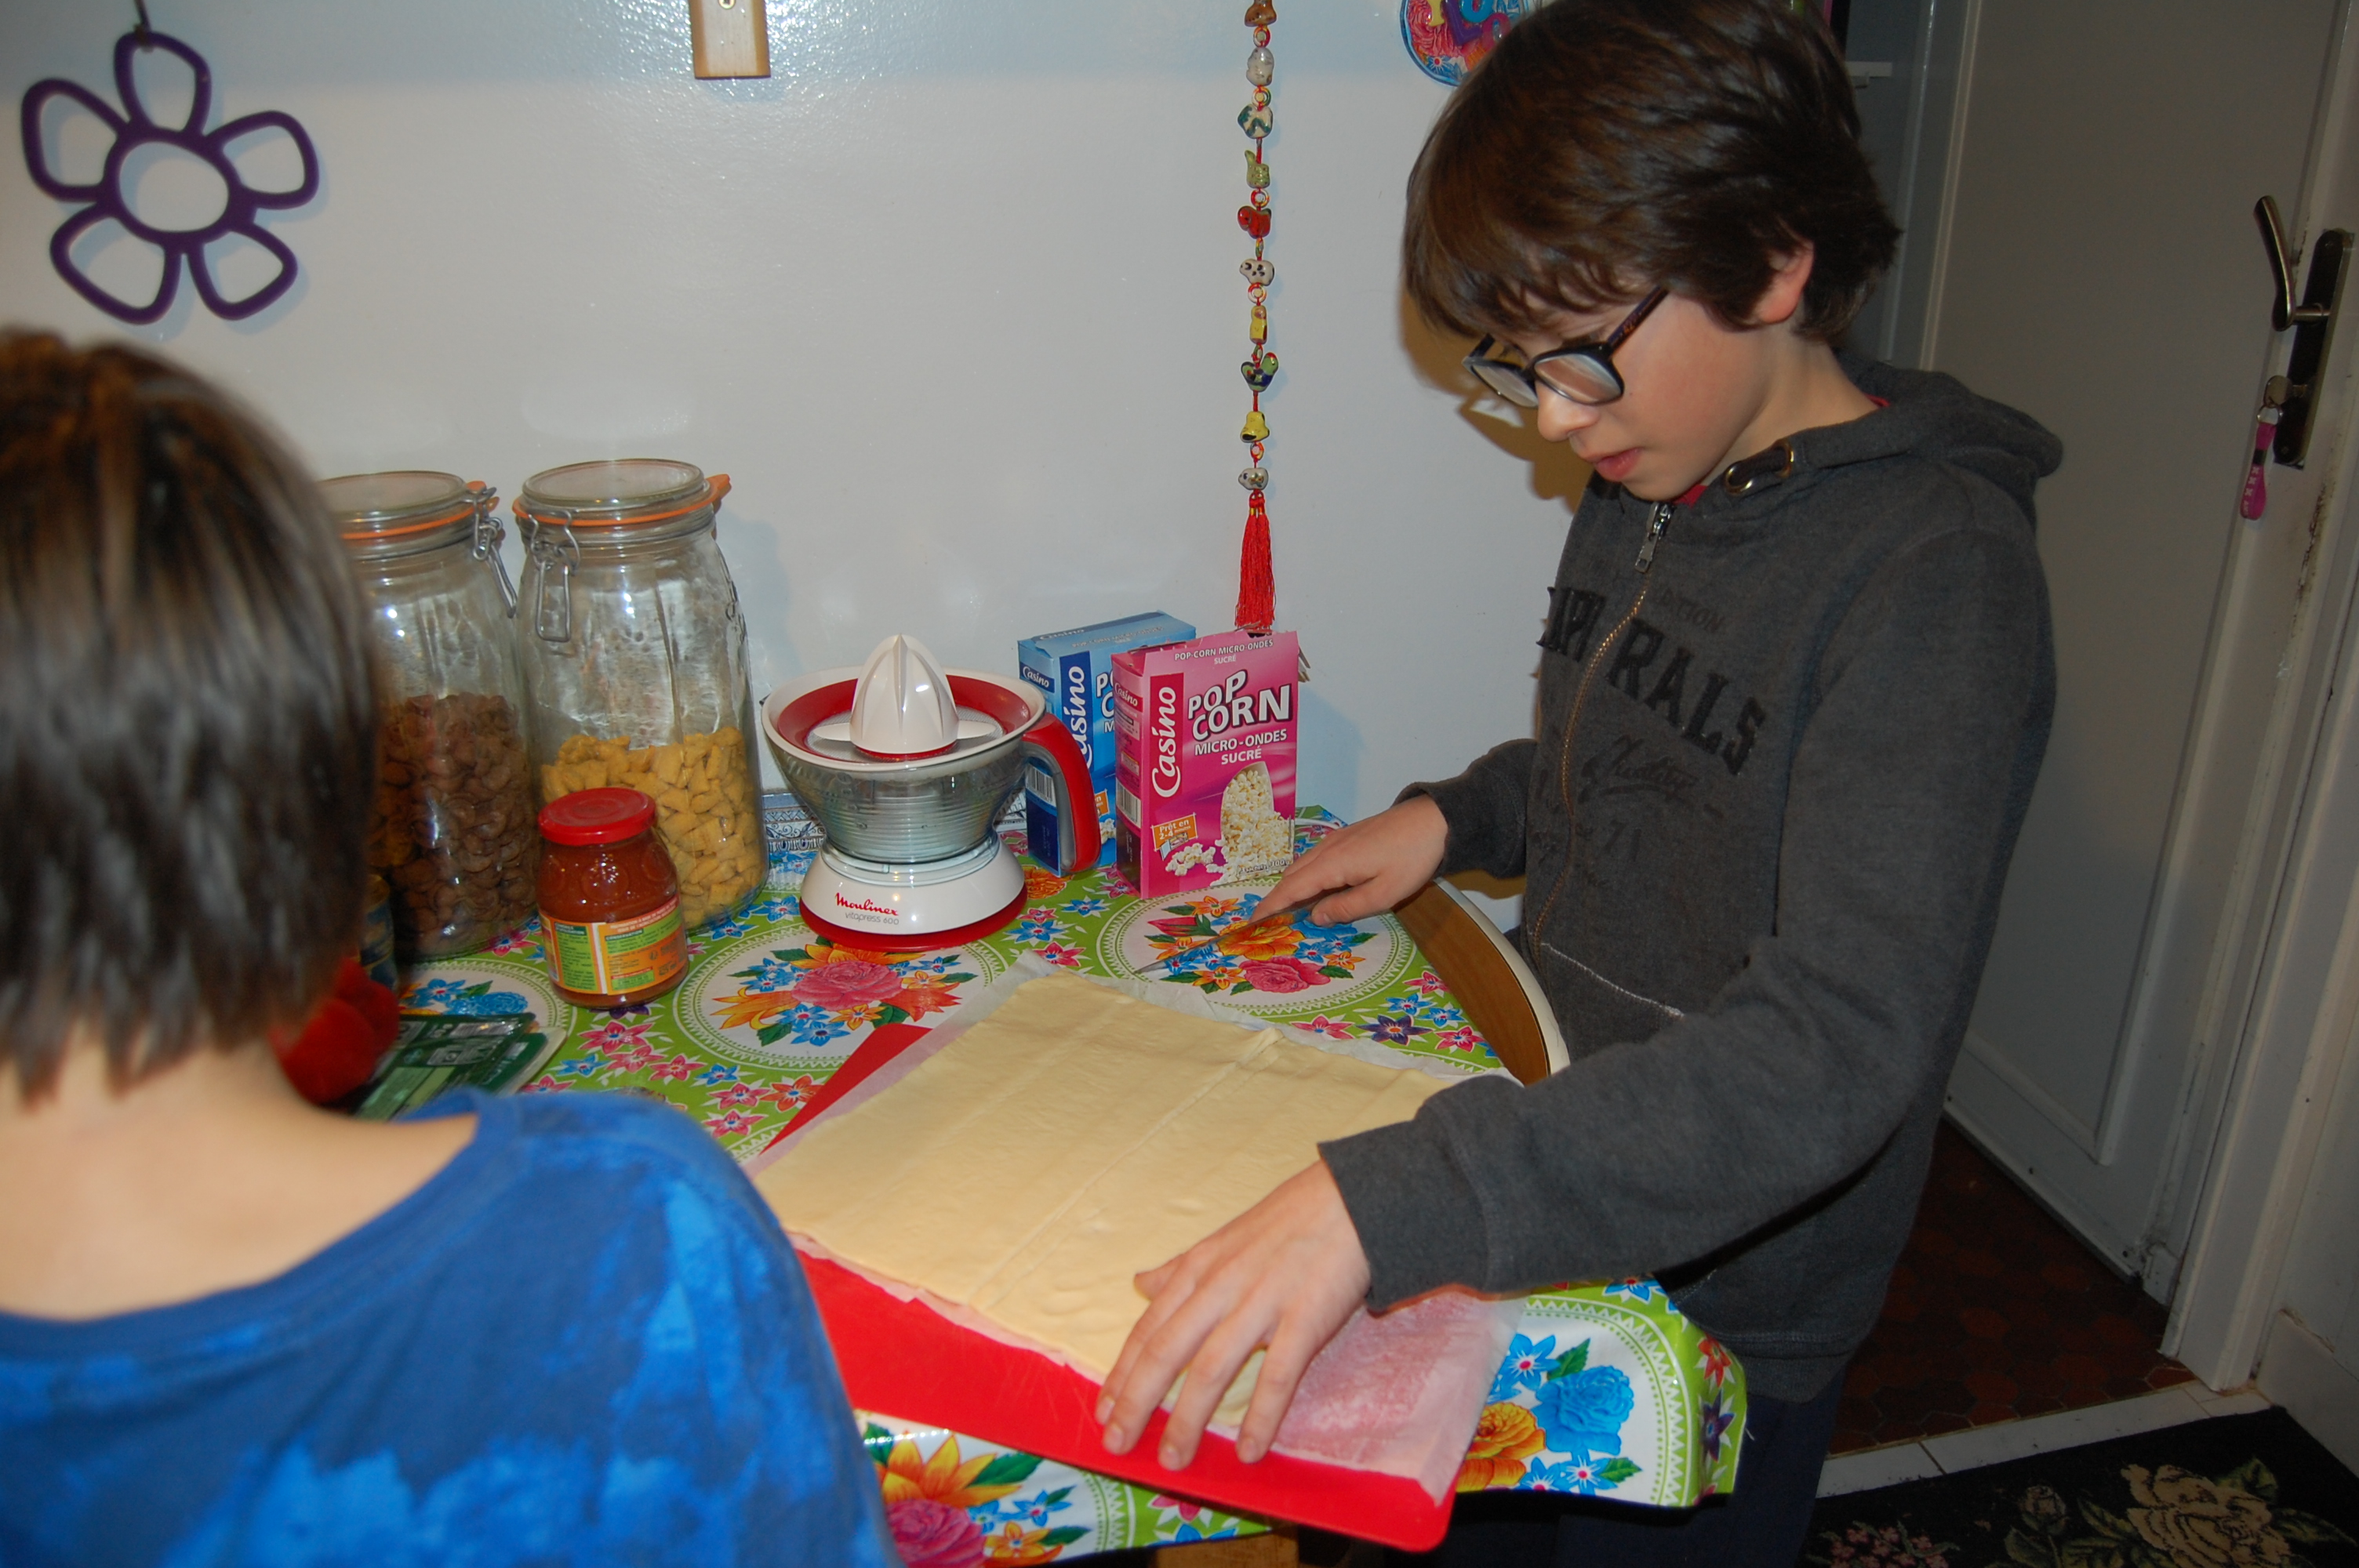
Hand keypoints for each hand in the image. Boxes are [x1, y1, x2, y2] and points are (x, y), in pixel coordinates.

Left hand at [1095, 1162, 1369, 1469]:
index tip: (1103, 1409)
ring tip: (1173, 1459)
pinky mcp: (1305, 1319)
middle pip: (1167, 1352)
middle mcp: (1220, 1288)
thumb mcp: (1222, 1239)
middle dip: (1137, 1401)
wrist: (1350, 1199)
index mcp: (1199, 1269)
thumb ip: (1180, 1268)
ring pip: (1212, 1368)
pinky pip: (1278, 1376)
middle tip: (1117, 1444)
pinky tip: (1249, 1451)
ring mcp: (1261, 1304)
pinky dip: (1262, 1416)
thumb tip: (1140, 1283)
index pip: (1150, 1329)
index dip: (1123, 1371)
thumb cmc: (1286, 1221)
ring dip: (1188, 1418)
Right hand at [1265, 795, 1447, 927]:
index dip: (1269, 907)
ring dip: (1292, 889)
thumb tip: (1315, 917)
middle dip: (1276, 900)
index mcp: (1331, 864)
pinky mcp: (1346, 838)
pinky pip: (1315, 861)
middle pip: (1291, 877)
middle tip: (1269, 925)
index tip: (1251, 923)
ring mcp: (1335, 841)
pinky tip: (1317, 892)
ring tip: (1290, 914)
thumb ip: (1346, 908)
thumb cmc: (1411, 858)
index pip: (1290, 889)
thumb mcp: (1382, 894)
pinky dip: (1306, 878)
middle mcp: (1326, 849)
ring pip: (1302, 867)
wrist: (1433, 820)